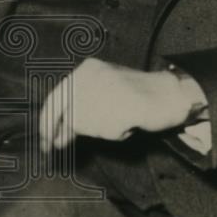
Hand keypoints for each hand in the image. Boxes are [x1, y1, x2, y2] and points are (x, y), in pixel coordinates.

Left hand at [38, 58, 194, 151]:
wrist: (171, 93)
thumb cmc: (140, 94)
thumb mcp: (106, 90)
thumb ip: (81, 105)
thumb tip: (55, 135)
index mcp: (87, 69)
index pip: (56, 97)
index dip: (47, 121)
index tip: (45, 139)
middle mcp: (90, 78)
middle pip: (62, 113)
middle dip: (56, 131)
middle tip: (53, 147)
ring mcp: (101, 93)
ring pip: (83, 125)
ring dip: (98, 130)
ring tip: (119, 121)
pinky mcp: (113, 109)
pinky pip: (104, 133)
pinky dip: (114, 134)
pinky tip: (129, 123)